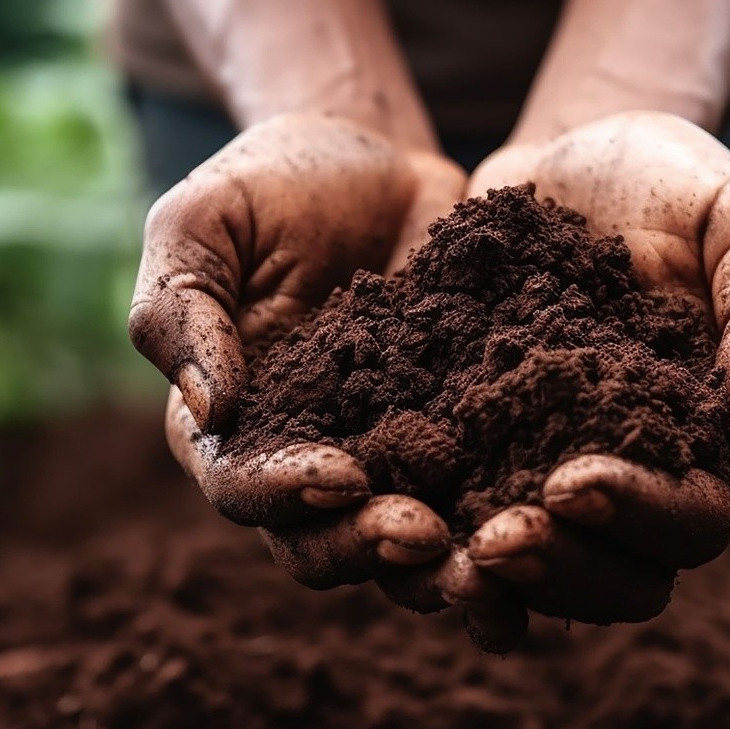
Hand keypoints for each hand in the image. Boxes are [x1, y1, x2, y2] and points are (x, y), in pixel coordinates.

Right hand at [130, 113, 466, 598]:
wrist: (378, 158)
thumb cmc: (272, 182)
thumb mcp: (202, 222)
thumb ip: (180, 310)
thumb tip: (213, 405)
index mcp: (227, 425)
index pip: (243, 486)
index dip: (286, 493)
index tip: (342, 475)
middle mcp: (301, 461)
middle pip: (321, 541)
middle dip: (369, 545)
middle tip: (425, 533)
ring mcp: (385, 458)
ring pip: (400, 545)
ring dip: (439, 569)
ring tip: (489, 564)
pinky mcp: (454, 441)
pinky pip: (474, 504)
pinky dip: (501, 534)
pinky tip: (549, 543)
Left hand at [450, 111, 729, 641]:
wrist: (569, 154)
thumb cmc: (676, 181)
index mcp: (707, 444)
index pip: (694, 521)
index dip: (639, 517)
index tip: (572, 482)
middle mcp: (629, 478)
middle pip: (612, 577)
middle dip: (555, 570)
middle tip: (493, 540)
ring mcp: (542, 468)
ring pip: (527, 568)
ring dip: (481, 578)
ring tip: (422, 546)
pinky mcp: (470, 447)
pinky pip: (448, 509)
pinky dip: (416, 522)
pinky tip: (366, 507)